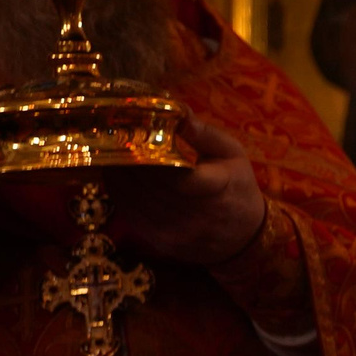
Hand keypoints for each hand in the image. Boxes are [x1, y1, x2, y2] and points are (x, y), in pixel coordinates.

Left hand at [107, 116, 269, 267]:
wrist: (245, 238)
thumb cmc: (238, 188)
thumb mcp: (233, 154)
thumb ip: (205, 134)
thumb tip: (177, 112)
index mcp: (219, 188)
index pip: (178, 175)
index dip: (151, 157)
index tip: (134, 134)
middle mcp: (198, 215)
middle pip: (151, 186)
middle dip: (129, 161)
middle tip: (114, 137)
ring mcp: (177, 233)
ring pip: (136, 200)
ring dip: (119, 176)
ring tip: (110, 154)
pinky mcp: (162, 243)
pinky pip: (131, 215)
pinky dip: (119, 194)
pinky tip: (116, 177)